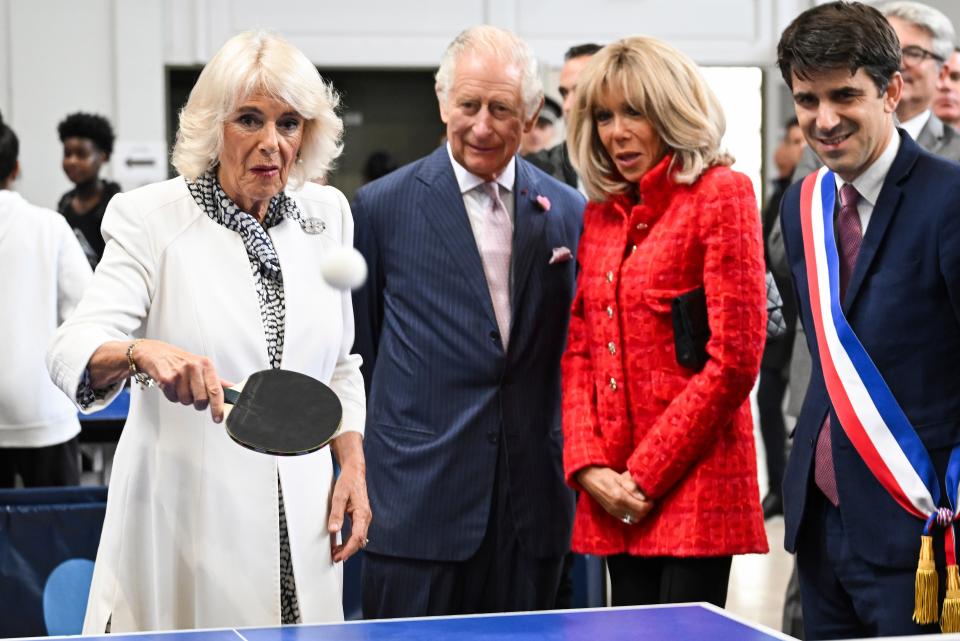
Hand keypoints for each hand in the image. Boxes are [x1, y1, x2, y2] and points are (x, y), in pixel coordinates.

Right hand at [131, 339, 229, 422]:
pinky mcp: (166, 379)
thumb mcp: (201, 366)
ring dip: (183, 398)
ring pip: (186, 401)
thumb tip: (233, 390)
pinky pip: (173, 398)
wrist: (155, 352)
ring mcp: (180, 372)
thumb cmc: (181, 361)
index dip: (218, 407)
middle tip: (193, 395)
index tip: (218, 418)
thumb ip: (217, 381)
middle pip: (201, 400)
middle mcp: (194, 367)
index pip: (216, 390)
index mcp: (206, 365)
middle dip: (197, 403)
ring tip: (180, 386)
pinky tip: (171, 386)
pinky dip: (172, 396)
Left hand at [328, 432, 371, 561]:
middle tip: (335, 558)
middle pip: (360, 540)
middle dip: (348, 551)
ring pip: (359, 537)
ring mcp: (364, 516)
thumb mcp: (339, 496)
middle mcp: (366, 516)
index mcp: (362, 513)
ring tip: (336, 552)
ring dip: (349, 546)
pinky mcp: (361, 516)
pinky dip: (350, 540)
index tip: (339, 556)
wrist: (354, 471)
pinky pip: (357, 532)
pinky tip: (341, 543)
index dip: (348, 548)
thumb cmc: (348, 482)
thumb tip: (333, 530)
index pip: (357, 537)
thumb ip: (336, 514)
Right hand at [576, 466, 653, 524]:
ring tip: (641, 502)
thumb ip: (631, 486)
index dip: (650, 504)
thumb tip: (644, 496)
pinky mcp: (611, 512)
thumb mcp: (619, 476)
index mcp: (619, 497)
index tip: (651, 497)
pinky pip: (627, 518)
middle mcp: (616, 507)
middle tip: (648, 499)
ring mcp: (613, 511)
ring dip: (641, 513)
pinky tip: (633, 505)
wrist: (588, 478)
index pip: (641, 508)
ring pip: (634, 519)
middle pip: (639, 515)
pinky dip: (633, 514)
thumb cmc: (604, 474)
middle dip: (646, 509)